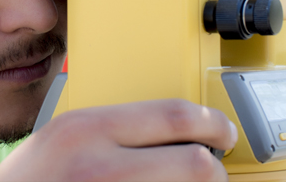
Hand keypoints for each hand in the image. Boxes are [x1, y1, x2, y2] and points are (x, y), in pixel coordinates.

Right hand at [0, 99, 237, 181]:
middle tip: (215, 169)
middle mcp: (101, 167)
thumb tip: (171, 130)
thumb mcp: (62, 139)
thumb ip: (112, 130)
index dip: (213, 123)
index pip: (175, 116)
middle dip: (214, 169)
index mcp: (87, 131)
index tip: (224, 132)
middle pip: (196, 164)